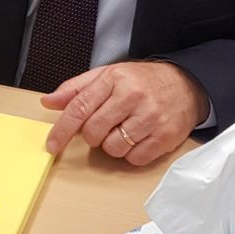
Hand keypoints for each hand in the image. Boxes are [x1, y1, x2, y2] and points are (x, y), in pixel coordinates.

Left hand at [42, 61, 207, 165]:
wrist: (185, 84)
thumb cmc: (142, 81)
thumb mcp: (108, 75)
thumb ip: (76, 89)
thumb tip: (49, 101)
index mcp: (114, 79)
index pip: (79, 108)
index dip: (62, 130)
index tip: (52, 144)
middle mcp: (132, 97)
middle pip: (93, 132)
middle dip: (93, 135)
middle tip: (105, 125)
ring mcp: (150, 117)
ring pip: (113, 149)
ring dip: (113, 145)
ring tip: (124, 130)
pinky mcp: (164, 136)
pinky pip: (134, 158)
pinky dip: (132, 153)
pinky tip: (138, 138)